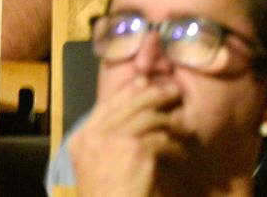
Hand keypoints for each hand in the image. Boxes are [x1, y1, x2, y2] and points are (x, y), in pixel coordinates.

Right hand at [69, 76, 186, 196]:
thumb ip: (104, 142)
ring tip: (184, 128)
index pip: (107, 104)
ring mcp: (116, 140)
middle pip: (131, 103)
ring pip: (150, 117)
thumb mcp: (93, 167)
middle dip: (155, 94)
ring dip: (171, 122)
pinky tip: (181, 154)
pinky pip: (162, 139)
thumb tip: (128, 118)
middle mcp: (96, 135)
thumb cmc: (104, 196)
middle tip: (173, 92)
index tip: (144, 82)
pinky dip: (175, 147)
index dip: (128, 90)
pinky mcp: (137, 150)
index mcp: (82, 138)